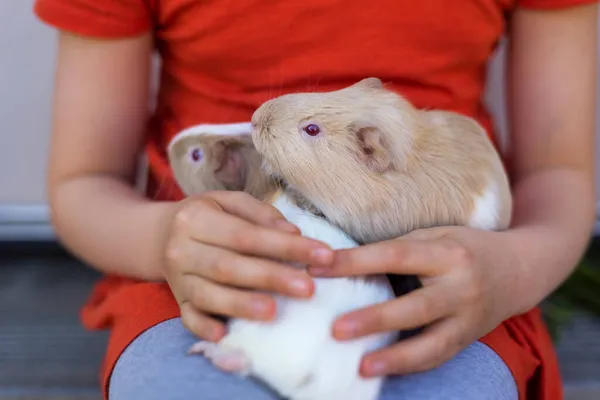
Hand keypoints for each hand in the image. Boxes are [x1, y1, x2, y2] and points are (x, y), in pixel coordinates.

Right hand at [162, 190, 333, 341]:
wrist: (162, 235)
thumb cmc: (209, 216)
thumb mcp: (230, 202)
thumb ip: (261, 214)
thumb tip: (292, 232)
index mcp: (196, 218)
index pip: (246, 235)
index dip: (285, 247)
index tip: (322, 255)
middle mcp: (182, 249)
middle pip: (229, 266)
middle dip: (271, 277)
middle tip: (307, 288)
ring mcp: (177, 278)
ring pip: (208, 294)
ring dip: (241, 305)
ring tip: (273, 312)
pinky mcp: (177, 300)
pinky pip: (187, 317)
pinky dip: (204, 328)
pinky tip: (224, 335)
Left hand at [307, 226, 523, 376]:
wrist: (519, 269)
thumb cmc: (464, 247)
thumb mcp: (436, 235)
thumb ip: (399, 249)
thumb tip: (345, 260)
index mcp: (447, 252)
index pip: (395, 255)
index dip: (356, 262)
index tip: (319, 267)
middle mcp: (461, 286)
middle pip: (416, 306)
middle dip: (375, 318)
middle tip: (336, 329)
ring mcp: (468, 317)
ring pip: (432, 342)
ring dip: (396, 357)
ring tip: (361, 366)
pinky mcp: (469, 338)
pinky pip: (438, 356)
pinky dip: (410, 365)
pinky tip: (382, 370)